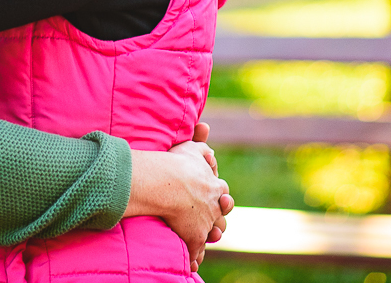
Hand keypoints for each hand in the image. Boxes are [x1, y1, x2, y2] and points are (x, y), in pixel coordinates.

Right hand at [125, 138, 231, 272]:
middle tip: (214, 221)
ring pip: (211, 235)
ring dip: (208, 237)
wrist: (168, 185)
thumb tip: (205, 126)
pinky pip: (195, 253)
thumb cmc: (177, 164)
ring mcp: (205, 225)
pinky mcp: (194, 239)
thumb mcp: (191, 147)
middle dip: (218, 218)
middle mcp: (214, 207)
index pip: (223, 193)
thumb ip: (199, 140)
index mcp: (216, 188)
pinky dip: (194, 258)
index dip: (219, 196)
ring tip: (205, 239)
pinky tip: (192, 263)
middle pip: (221, 216)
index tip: (217, 197)